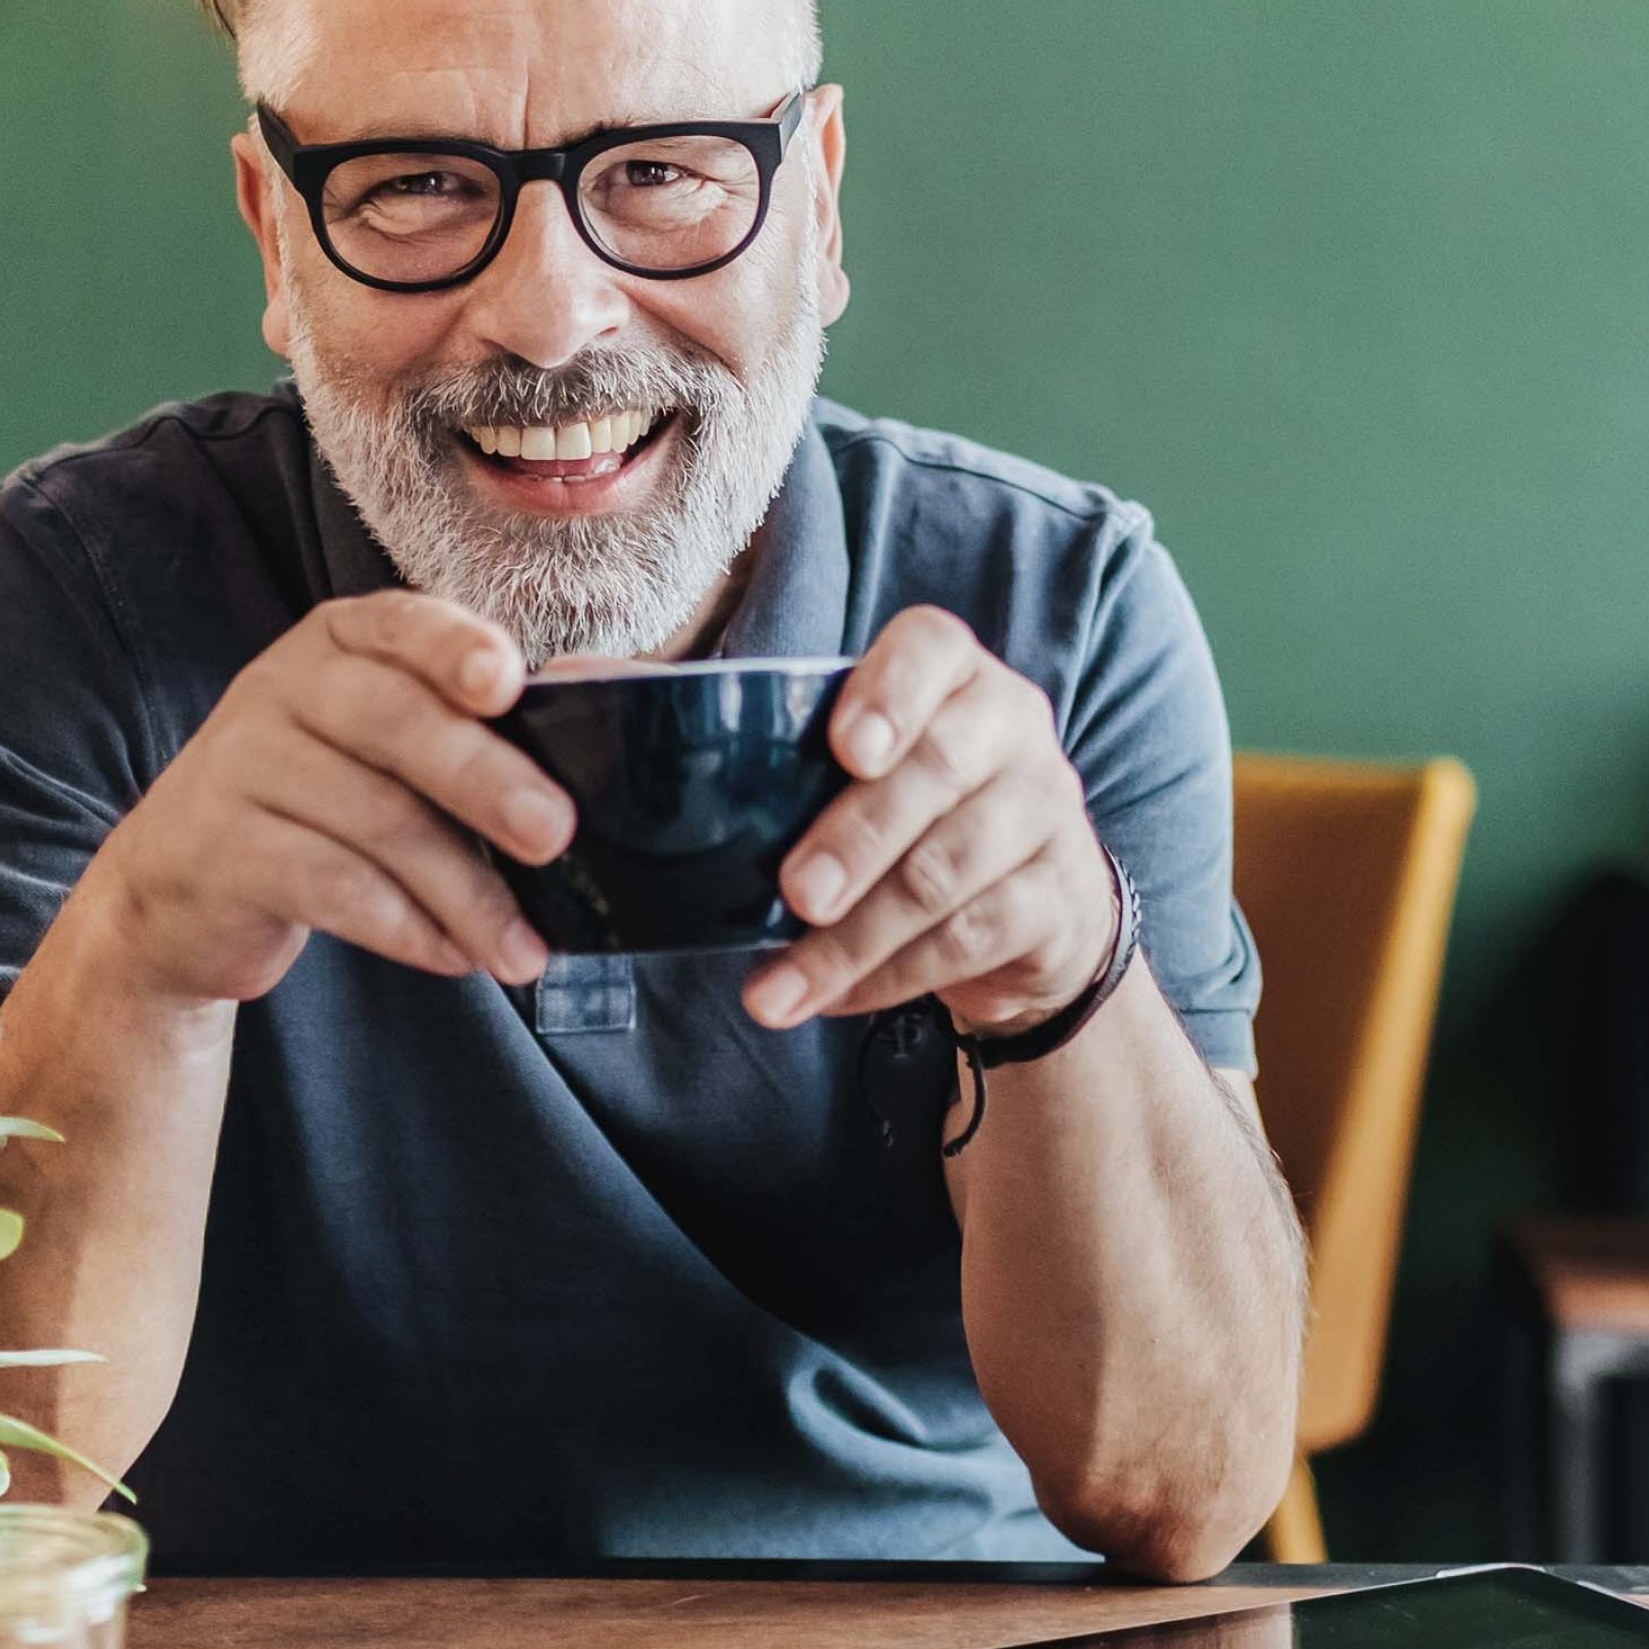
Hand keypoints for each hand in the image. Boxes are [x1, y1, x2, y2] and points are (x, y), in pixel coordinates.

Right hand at [82, 590, 571, 1002]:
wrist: (177, 888)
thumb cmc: (317, 808)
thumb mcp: (381, 752)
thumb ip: (467, 731)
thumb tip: (584, 724)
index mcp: (337, 642)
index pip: (401, 625)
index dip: (455, 648)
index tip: (507, 684)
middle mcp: (280, 685)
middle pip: (393, 721)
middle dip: (484, 779)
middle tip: (554, 835)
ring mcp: (238, 762)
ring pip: (374, 819)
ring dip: (465, 892)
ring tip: (521, 949)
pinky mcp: (216, 848)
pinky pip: (330, 885)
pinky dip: (406, 927)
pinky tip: (452, 955)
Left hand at [742, 607, 1121, 1037]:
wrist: (1035, 903)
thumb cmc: (903, 809)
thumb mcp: (842, 758)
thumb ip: (735, 725)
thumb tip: (589, 679)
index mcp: (951, 675)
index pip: (932, 649)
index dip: (890, 693)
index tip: (844, 749)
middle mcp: (1010, 729)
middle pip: (938, 771)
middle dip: (858, 837)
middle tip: (796, 893)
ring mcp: (1045, 812)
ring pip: (948, 873)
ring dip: (855, 938)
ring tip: (777, 988)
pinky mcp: (1059, 897)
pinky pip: (970, 939)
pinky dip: (889, 977)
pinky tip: (830, 999)